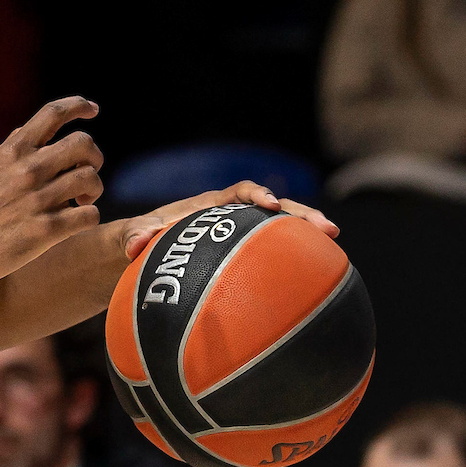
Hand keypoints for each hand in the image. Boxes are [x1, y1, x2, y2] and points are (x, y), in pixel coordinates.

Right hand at [0, 96, 102, 288]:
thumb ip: (9, 151)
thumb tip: (26, 132)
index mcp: (12, 152)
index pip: (53, 112)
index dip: (78, 105)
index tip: (92, 110)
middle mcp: (27, 171)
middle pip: (83, 142)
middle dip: (94, 156)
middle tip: (88, 172)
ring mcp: (37, 200)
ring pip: (90, 178)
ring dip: (94, 189)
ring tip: (83, 201)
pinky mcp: (46, 231)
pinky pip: (89, 215)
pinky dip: (89, 217)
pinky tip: (77, 222)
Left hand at [119, 183, 336, 260]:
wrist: (143, 248)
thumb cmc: (140, 238)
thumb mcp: (132, 236)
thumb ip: (134, 235)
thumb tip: (135, 244)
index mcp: (209, 205)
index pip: (238, 192)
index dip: (256, 195)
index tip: (269, 205)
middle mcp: (230, 214)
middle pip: (272, 208)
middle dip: (299, 213)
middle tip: (327, 228)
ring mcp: (239, 233)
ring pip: (278, 228)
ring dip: (305, 233)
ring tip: (333, 243)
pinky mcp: (242, 251)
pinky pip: (271, 250)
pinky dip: (289, 257)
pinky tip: (311, 274)